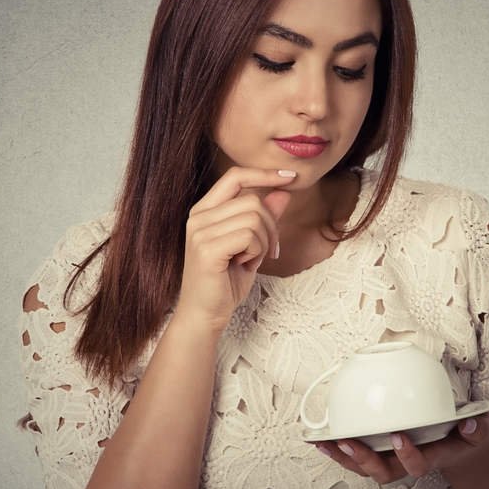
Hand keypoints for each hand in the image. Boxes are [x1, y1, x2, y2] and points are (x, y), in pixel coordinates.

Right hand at [175, 167, 294, 330]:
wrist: (205, 315)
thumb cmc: (225, 281)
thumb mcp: (251, 245)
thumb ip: (264, 216)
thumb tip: (284, 191)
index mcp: (205, 210)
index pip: (235, 176)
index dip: (263, 174)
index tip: (290, 177)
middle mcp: (198, 217)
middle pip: (253, 201)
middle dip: (271, 228)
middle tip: (267, 252)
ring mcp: (200, 232)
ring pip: (254, 218)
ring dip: (263, 243)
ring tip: (250, 261)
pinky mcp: (207, 249)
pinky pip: (249, 236)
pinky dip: (257, 253)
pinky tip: (244, 266)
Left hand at [312, 412, 488, 483]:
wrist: (459, 445)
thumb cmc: (465, 436)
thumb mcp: (481, 428)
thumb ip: (479, 426)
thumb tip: (469, 423)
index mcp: (433, 456)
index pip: (419, 464)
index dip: (408, 455)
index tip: (399, 435)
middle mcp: (409, 462)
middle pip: (383, 472)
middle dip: (364, 459)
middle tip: (350, 442)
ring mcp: (392, 459)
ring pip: (365, 467)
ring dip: (344, 456)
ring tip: (326, 442)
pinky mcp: (380, 451)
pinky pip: (356, 455)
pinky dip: (337, 447)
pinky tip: (322, 437)